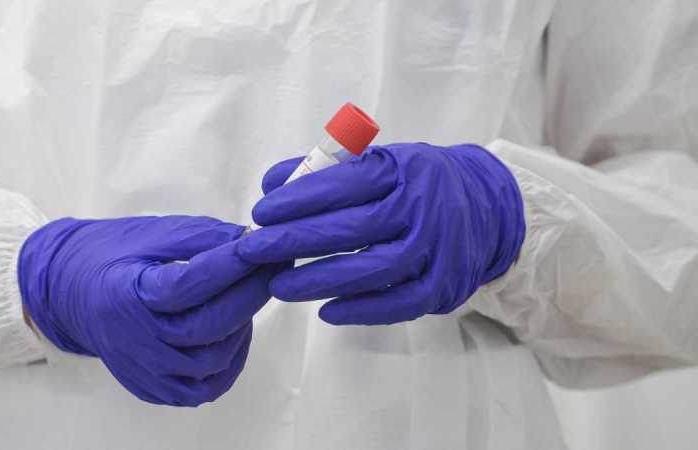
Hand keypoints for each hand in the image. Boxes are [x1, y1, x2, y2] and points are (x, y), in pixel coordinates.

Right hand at [18, 215, 281, 405]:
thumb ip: (200, 237)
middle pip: (209, 326)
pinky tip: (236, 332)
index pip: (192, 284)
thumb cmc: (111, 256)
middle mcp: (135, 341)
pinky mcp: (154, 388)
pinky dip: (229, 363)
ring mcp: (144, 371)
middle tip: (273, 264)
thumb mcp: (150, 234)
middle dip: (250, 291)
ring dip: (242, 325)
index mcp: (127, 297)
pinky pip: (203, 389)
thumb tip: (249, 239)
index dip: (234, 264)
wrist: (68, 292)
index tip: (264, 243)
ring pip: (212, 360)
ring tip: (250, 293)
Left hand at [238, 143, 524, 324]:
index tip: (261, 212)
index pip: (343, 184)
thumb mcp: (379, 162)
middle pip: (352, 228)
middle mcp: (422, 208)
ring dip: (320, 280)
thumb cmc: (413, 183)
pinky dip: (361, 310)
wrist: (484, 206)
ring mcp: (437, 248)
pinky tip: (324, 311)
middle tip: (255, 250)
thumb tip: (271, 183)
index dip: (298, 199)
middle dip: (296, 240)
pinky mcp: (444, 284)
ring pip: (372, 269)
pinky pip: (399, 303)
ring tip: (279, 285)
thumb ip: (326, 169)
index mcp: (402, 170)